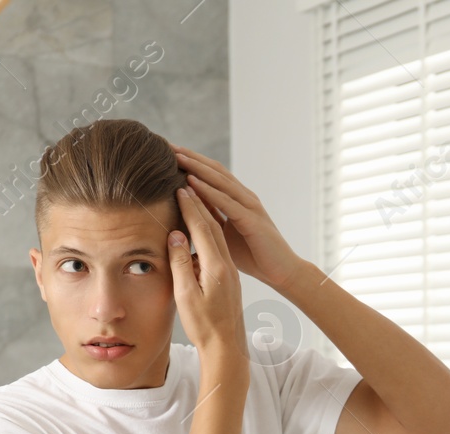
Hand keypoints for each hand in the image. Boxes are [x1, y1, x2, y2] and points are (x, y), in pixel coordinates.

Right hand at [169, 183, 246, 363]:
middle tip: (185, 178)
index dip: (190, 204)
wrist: (227, 346)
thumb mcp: (186, 296)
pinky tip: (199, 224)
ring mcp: (228, 269)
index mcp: (216, 266)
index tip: (179, 184)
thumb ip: (181, 263)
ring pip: (215, 232)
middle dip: (198, 199)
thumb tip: (176, 234)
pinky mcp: (226, 275)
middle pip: (211, 223)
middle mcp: (225, 264)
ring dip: (203, 210)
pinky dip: (207, 228)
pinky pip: (216, 244)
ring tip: (191, 192)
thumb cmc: (204, 325)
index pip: (202, 226)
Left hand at [170, 142, 303, 288]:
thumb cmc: (253, 255)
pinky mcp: (252, 221)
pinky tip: (191, 182)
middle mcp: (244, 197)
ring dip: (197, 168)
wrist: (281, 272)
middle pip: (215, 170)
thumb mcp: (224, 234)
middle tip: (168, 145)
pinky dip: (208, 191)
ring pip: (220, 181)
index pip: (212, 174)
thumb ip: (209, 219)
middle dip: (191, 157)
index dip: (192, 162)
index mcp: (238, 199)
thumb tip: (185, 212)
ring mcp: (250, 207)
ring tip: (177, 157)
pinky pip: (227, 202)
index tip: (168, 153)